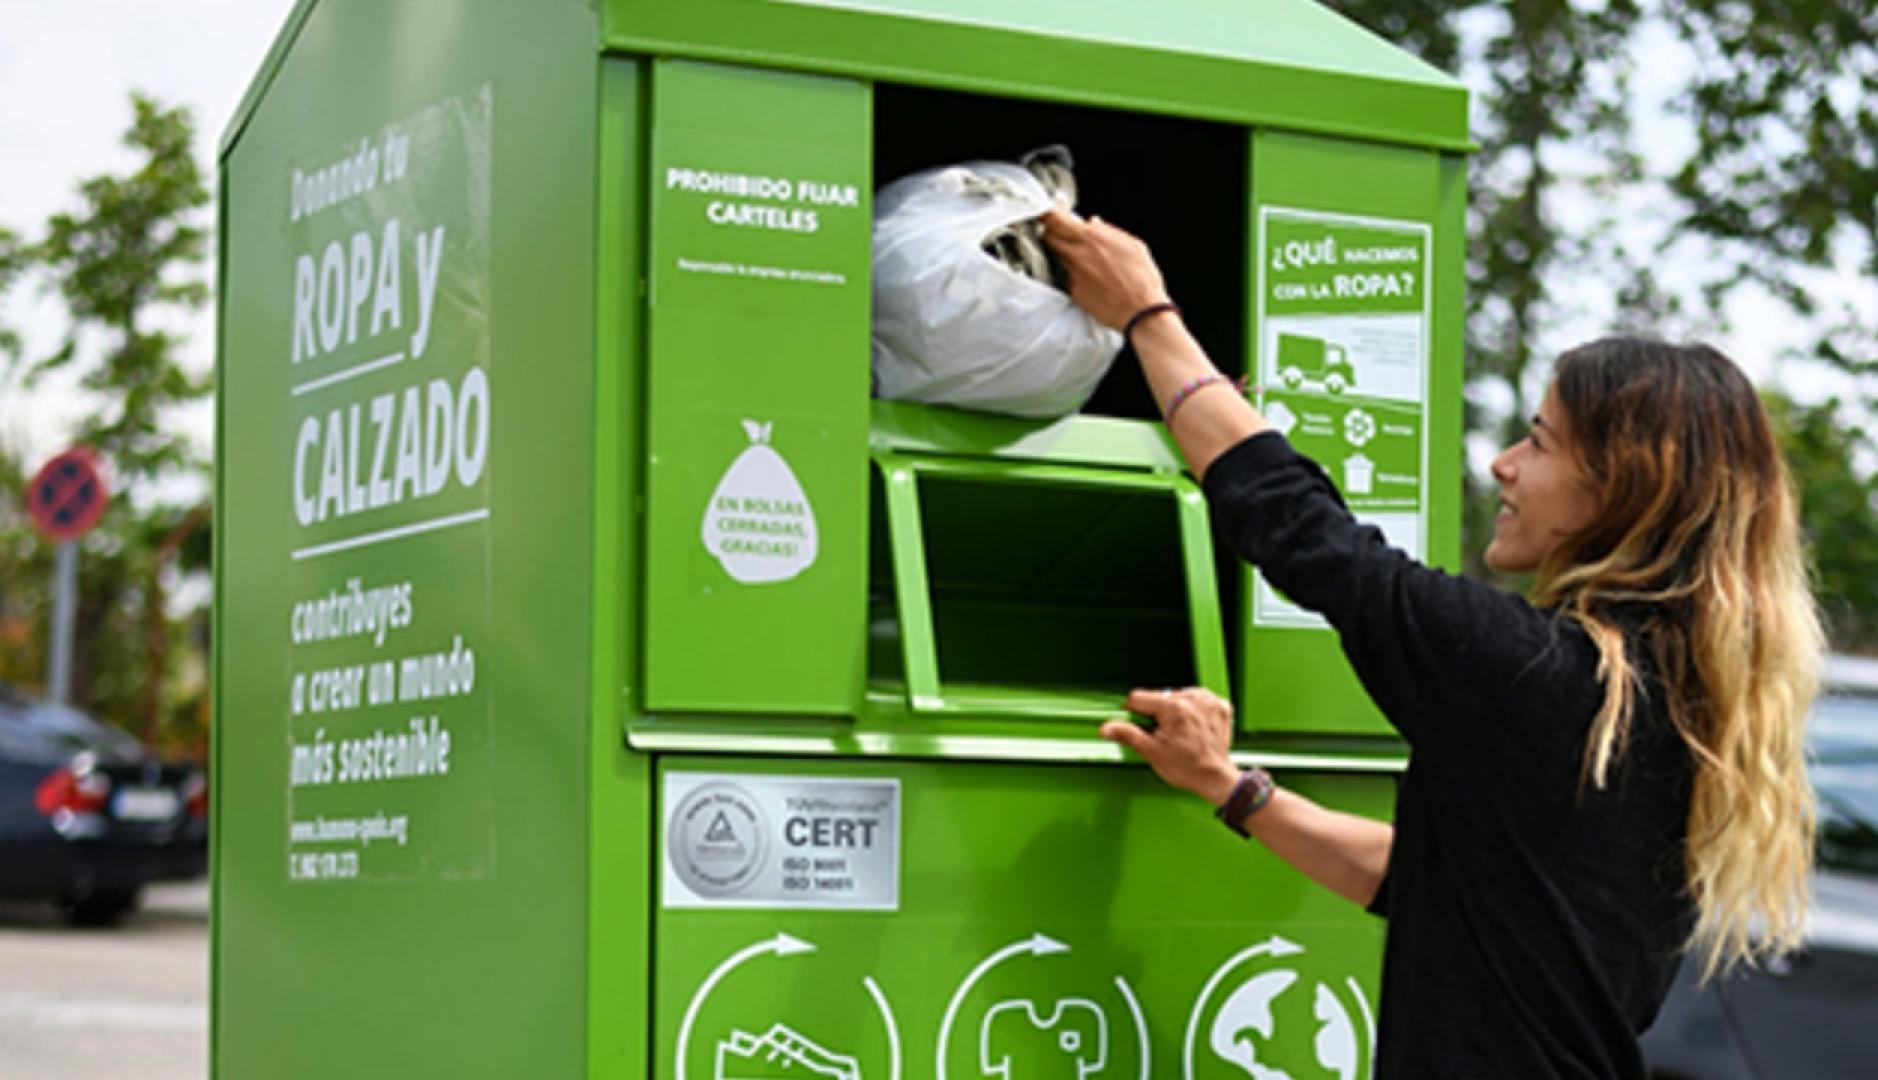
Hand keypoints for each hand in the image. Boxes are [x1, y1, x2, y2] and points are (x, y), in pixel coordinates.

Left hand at [1041, 208, 1170, 330]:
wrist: (1140, 310)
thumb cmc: (1142, 278)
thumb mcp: (1133, 245)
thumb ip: (1109, 231)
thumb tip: (1094, 222)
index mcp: (1092, 237)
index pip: (1055, 220)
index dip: (1047, 216)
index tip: (1046, 214)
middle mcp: (1077, 254)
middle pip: (1049, 237)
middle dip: (1052, 233)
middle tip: (1062, 234)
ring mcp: (1072, 273)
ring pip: (1057, 256)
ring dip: (1063, 253)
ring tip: (1082, 258)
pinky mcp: (1072, 291)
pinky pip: (1066, 276)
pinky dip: (1072, 274)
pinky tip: (1089, 278)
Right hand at [1100, 688, 1240, 805]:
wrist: (1215, 778)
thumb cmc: (1188, 768)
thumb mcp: (1151, 752)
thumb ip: (1127, 734)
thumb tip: (1107, 727)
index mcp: (1173, 707)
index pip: (1139, 697)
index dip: (1133, 711)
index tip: (1136, 722)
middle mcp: (1192, 699)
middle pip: (1159, 696)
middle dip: (1157, 713)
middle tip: (1163, 734)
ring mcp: (1208, 701)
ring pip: (1178, 696)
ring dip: (1175, 710)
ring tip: (1181, 732)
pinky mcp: (1219, 706)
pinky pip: (1197, 700)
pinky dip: (1193, 710)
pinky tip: (1193, 726)